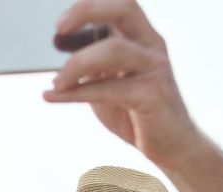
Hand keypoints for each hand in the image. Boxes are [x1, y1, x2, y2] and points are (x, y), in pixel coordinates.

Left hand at [44, 0, 204, 166]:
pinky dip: (76, 92)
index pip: (119, 5)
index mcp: (139, 37)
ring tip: (56, 81)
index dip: (88, 6)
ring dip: (77, 64)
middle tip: (59, 28)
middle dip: (88, 11)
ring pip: (114, 50)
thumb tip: (51, 55)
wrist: (171, 146)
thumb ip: (87, 66)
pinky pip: (109, 89)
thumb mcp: (106, 82)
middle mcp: (150, 46)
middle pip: (124, 9)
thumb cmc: (135, 112)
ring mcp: (154, 69)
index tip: (59, 22)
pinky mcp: (152, 96)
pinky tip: (52, 95)